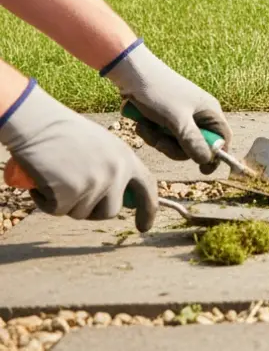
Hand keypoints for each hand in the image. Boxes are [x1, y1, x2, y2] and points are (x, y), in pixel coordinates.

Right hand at [0, 80, 158, 231]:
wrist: (37, 123)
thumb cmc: (64, 132)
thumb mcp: (102, 146)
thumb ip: (114, 168)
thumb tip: (119, 196)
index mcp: (126, 158)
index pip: (146, 189)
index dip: (147, 210)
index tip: (144, 226)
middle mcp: (115, 173)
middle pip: (110, 211)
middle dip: (92, 209)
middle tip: (72, 192)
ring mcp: (94, 184)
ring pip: (81, 213)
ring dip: (65, 203)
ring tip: (56, 177)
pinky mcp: (69, 194)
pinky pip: (57, 211)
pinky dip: (45, 202)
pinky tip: (41, 181)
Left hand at [102, 40, 231, 173]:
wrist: (130, 72)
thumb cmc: (158, 92)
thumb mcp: (176, 120)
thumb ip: (192, 142)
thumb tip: (207, 161)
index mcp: (209, 111)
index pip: (222, 139)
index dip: (216, 155)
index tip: (203, 170)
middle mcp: (198, 114)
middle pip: (196, 145)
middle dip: (175, 147)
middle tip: (160, 140)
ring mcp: (181, 116)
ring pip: (176, 142)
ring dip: (158, 140)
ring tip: (146, 126)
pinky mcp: (165, 117)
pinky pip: (162, 135)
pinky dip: (151, 133)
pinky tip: (141, 122)